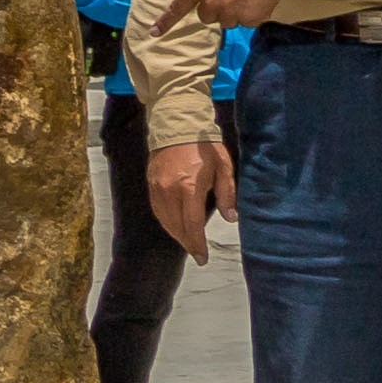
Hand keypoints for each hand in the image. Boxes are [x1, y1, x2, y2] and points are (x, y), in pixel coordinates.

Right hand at [141, 134, 228, 262]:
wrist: (177, 124)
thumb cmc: (204, 145)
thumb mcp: (223, 167)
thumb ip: (227, 194)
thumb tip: (231, 217)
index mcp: (189, 187)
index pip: (192, 224)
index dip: (197, 243)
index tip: (202, 257)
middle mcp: (169, 190)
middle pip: (176, 226)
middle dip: (187, 241)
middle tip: (196, 253)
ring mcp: (157, 187)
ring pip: (164, 219)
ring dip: (175, 233)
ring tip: (187, 241)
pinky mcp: (150, 183)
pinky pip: (157, 209)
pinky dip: (165, 221)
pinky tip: (174, 225)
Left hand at [178, 0, 303, 30]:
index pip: (178, 7)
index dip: (166, 21)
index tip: (154, 33)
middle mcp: (212, 3)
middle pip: (207, 17)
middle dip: (215, 8)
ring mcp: (231, 13)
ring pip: (227, 22)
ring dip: (234, 12)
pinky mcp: (250, 19)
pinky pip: (246, 22)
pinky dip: (251, 14)